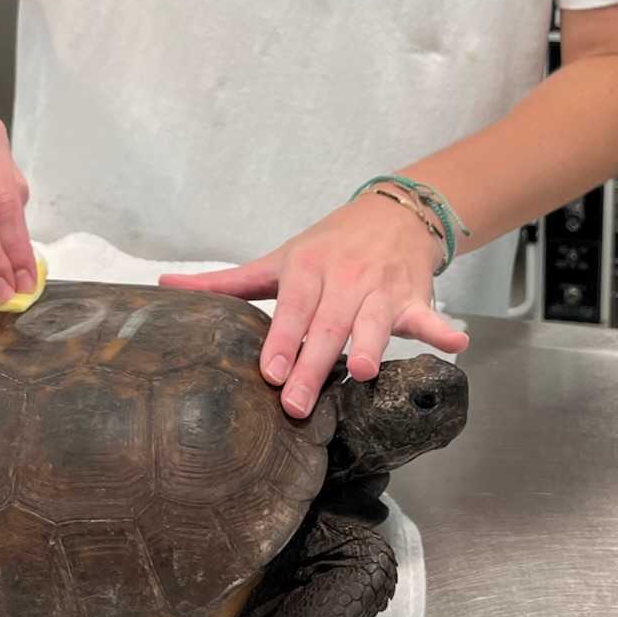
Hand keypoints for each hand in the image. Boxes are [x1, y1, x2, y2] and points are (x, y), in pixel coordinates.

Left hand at [161, 196, 468, 417]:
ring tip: (365, 370)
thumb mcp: (278, 260)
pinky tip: (454, 343)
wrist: (392, 212)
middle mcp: (343, 279)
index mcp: (306, 271)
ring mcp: (380, 288)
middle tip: (298, 404)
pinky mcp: (413, 296)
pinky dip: (442, 329)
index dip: (280, 341)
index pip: (290, 310)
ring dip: (372, 342)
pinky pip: (429, 314)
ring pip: (374, 321)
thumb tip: (162, 286)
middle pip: (327, 326)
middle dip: (313, 364)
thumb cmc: (327, 246)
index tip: (268, 372)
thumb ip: (225, 283)